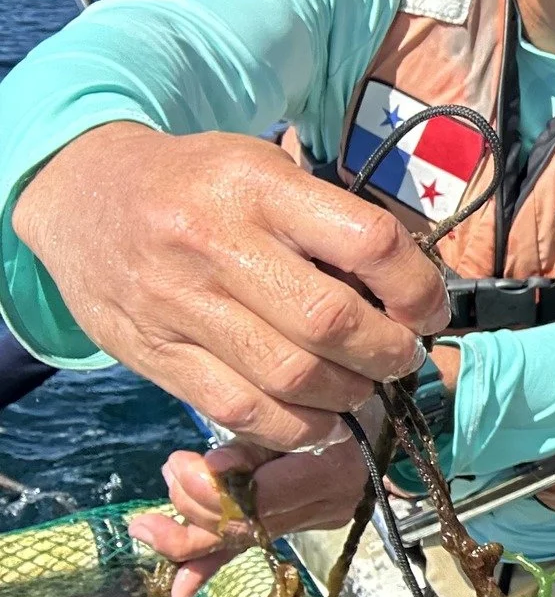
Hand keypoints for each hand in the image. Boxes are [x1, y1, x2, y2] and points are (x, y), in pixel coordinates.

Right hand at [10, 123, 447, 448]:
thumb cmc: (199, 184)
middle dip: (389, 351)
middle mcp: (215, 243)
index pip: (368, 242)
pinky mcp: (153, 354)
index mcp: (257, 186)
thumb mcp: (263, 168)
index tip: (430, 309)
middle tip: (401, 355)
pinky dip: (296, 428)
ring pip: (291, 376)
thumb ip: (330, 220)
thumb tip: (413, 287)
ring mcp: (178, 304)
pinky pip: (241, 411)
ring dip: (349, 394)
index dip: (418, 287)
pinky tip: (319, 418)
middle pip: (331, 322)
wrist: (82, 194)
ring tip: (362, 384)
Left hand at [131, 424, 377, 596]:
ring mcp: (318, 519)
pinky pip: (254, 545)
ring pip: (243, 539)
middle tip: (171, 470)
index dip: (210, 491)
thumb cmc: (337, 397)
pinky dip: (213, 565)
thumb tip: (212, 469)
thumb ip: (254, 443)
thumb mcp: (296, 408)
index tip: (179, 462)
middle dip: (192, 505)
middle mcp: (329, 504)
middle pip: (246, 524)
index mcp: (332, 470)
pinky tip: (180, 589)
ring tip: (151, 519)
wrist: (381, 413)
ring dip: (189, 531)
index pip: (260, 499)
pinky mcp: (304, 524)